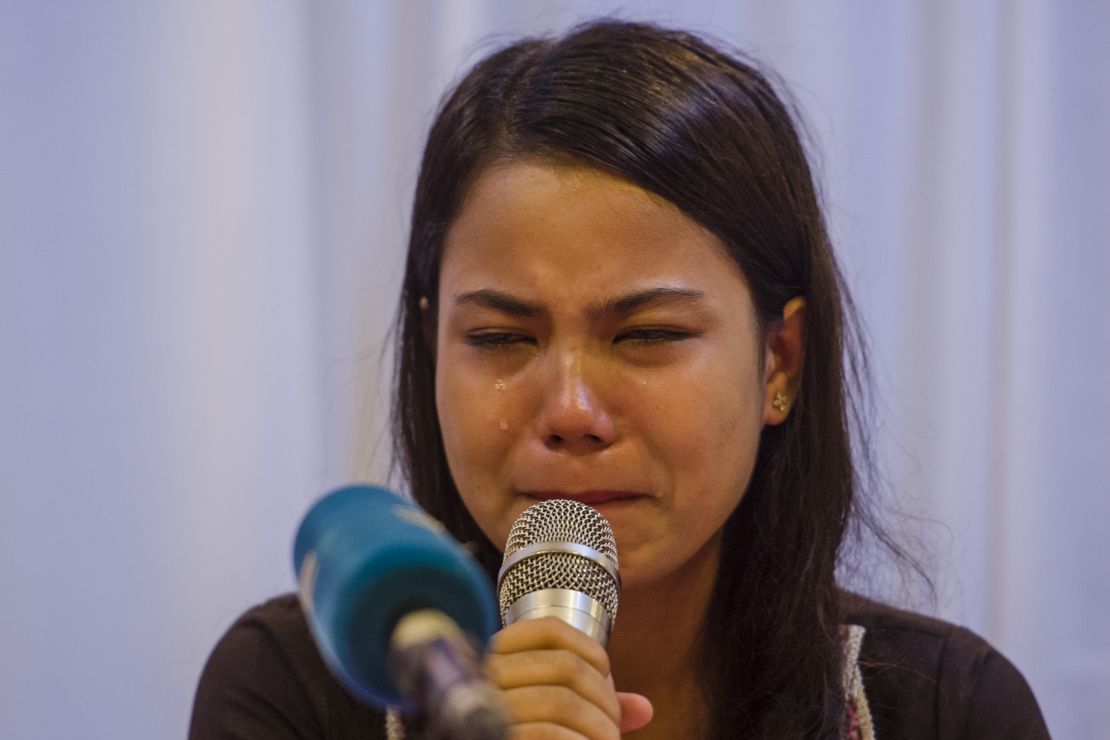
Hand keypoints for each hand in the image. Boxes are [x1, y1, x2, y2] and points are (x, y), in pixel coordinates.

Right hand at [486, 617, 652, 737]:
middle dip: (604, 699)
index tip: (606, 673)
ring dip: (600, 727)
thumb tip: (645, 708)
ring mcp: (487, 708)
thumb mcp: (556, 715)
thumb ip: (594, 708)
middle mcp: (485, 677)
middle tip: (613, 729)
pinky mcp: (496, 734)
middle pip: (565, 665)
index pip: (549, 628)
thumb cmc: (530, 731)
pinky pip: (549, 733)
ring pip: (562, 702)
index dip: (589, 646)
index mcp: (496, 657)